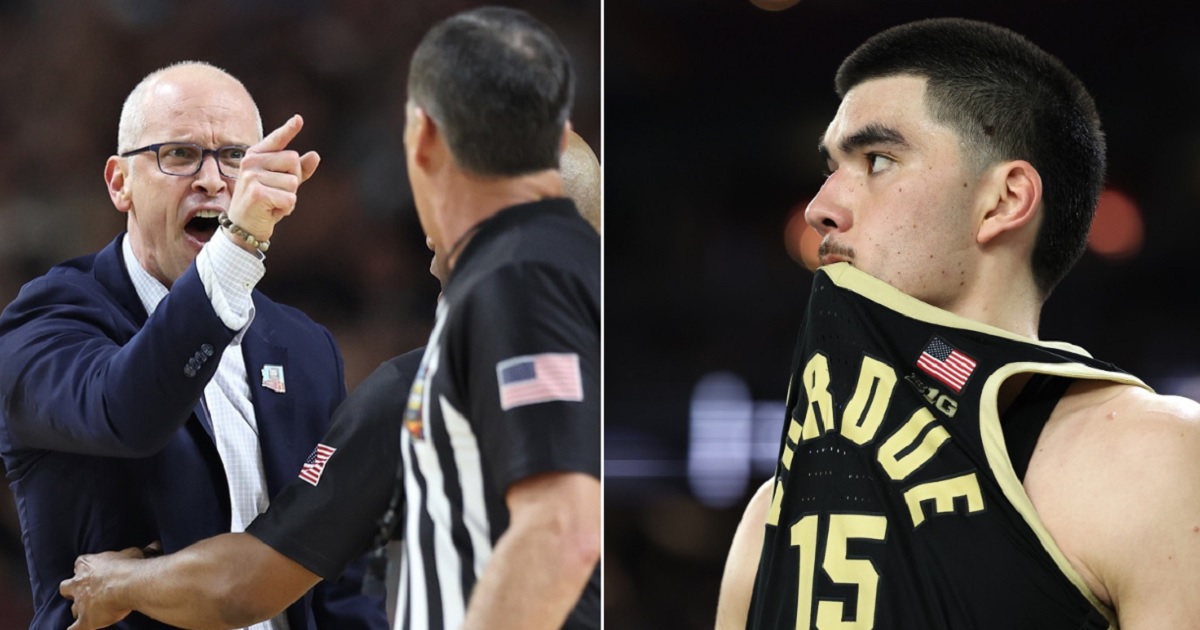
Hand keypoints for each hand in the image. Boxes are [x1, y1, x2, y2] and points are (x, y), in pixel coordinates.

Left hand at [60, 546, 148, 629]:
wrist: (129, 585)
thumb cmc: (130, 567)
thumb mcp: (134, 553)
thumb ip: (134, 553)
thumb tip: (152, 545)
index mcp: (87, 565)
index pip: (80, 564)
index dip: (85, 569)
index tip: (93, 571)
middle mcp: (78, 584)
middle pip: (66, 587)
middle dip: (72, 590)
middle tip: (83, 592)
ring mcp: (81, 603)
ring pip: (73, 609)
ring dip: (80, 610)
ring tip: (90, 613)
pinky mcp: (85, 620)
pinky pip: (75, 629)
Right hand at [226, 114, 320, 245]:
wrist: (244, 228)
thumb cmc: (265, 203)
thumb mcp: (282, 184)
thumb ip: (298, 170)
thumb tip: (315, 155)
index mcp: (256, 155)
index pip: (276, 139)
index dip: (289, 129)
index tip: (299, 119)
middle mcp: (251, 161)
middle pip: (293, 160)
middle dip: (293, 181)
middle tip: (276, 193)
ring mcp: (252, 176)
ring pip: (293, 182)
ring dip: (289, 197)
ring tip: (273, 203)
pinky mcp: (257, 193)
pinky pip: (290, 198)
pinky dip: (286, 209)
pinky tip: (271, 211)